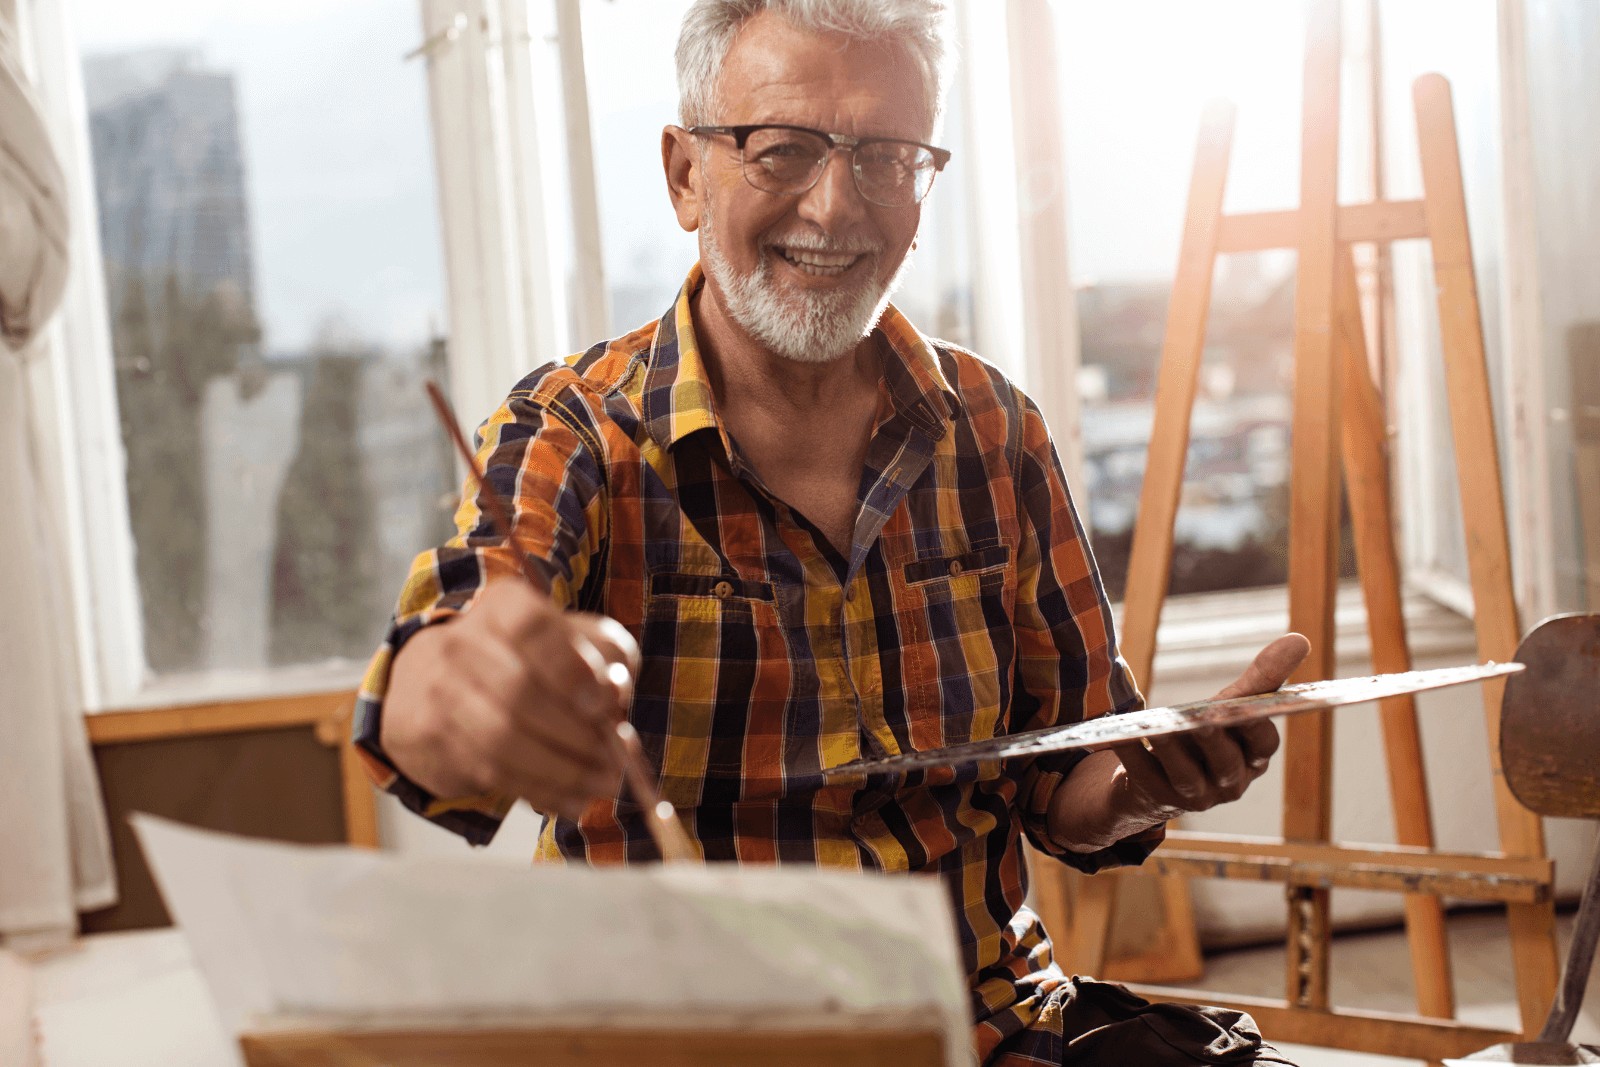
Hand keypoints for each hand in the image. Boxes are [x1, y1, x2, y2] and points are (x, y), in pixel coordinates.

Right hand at [381, 578, 639, 820]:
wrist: (432, 681)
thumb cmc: (526, 660)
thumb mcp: (574, 642)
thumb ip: (606, 659)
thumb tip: (614, 697)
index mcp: (504, 606)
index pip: (533, 627)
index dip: (571, 668)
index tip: (605, 704)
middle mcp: (461, 643)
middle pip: (519, 691)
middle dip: (578, 735)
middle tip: (616, 762)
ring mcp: (438, 690)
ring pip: (503, 740)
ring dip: (564, 771)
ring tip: (603, 785)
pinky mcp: (429, 738)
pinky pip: (490, 772)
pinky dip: (541, 790)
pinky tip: (573, 799)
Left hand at [1112, 632, 1310, 819]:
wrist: (1159, 778)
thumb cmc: (1207, 736)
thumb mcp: (1232, 706)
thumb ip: (1262, 678)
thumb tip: (1300, 639)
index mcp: (1253, 758)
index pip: (1264, 744)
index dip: (1255, 728)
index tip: (1245, 707)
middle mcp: (1229, 782)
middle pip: (1225, 762)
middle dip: (1214, 741)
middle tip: (1202, 720)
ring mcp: (1195, 796)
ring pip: (1186, 775)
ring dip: (1173, 750)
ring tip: (1159, 728)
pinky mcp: (1159, 798)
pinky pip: (1145, 776)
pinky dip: (1134, 756)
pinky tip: (1120, 737)